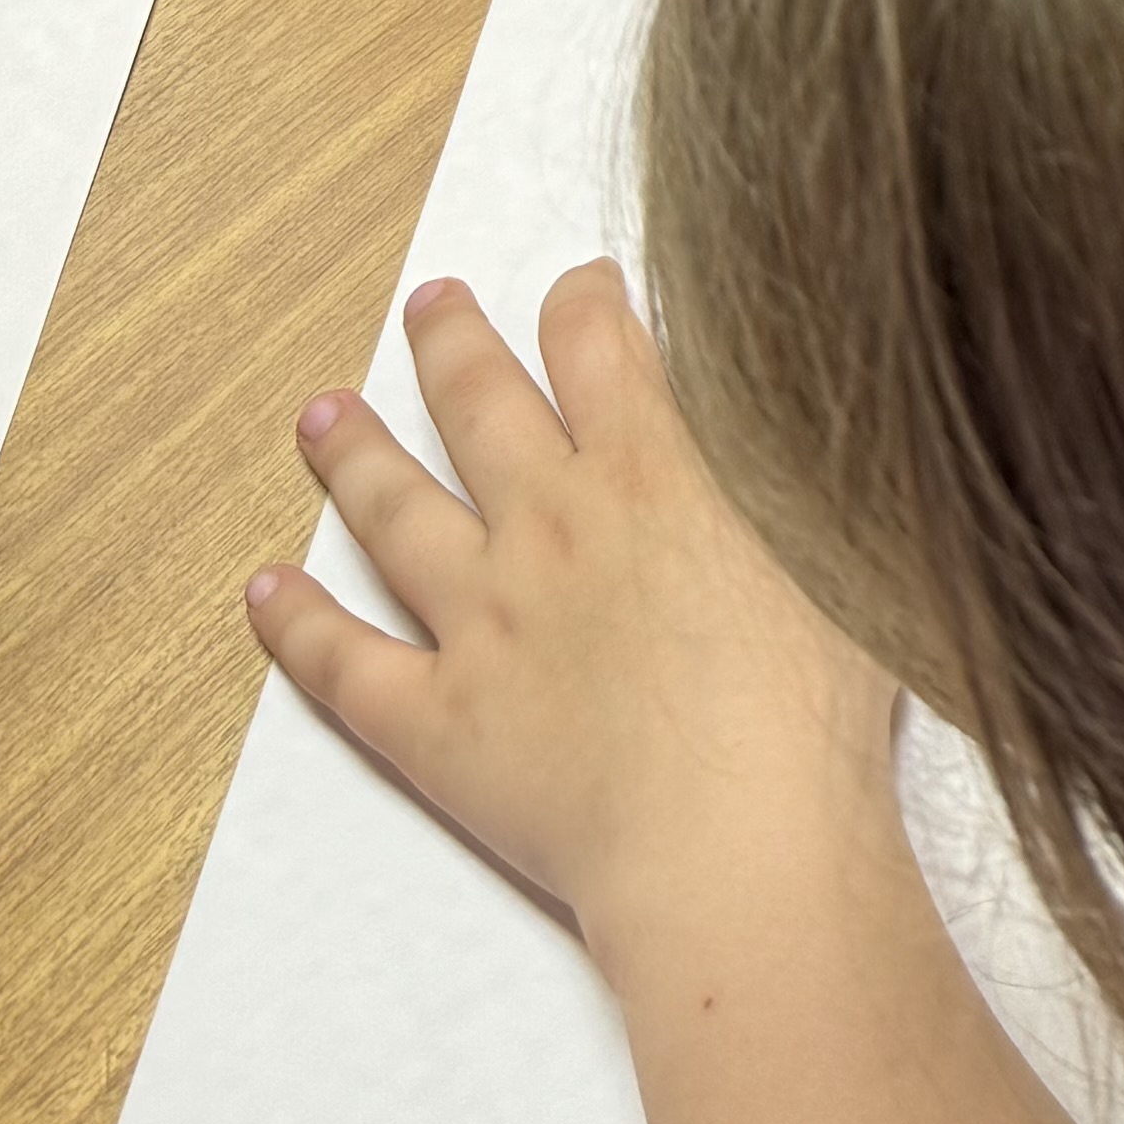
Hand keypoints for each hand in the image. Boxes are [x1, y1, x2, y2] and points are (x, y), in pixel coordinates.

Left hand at [248, 265, 895, 964]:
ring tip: (321, 417)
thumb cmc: (821, 703)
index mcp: (654, 469)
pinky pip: (344, 664)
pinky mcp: (438, 723)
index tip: (577, 285)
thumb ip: (833, 456)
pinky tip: (260, 593)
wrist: (740, 839)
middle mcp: (552, 524)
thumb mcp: (863, 541)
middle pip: (481, 404)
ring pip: (396, 514)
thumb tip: (850, 376)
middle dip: (450, 344)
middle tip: (428, 307)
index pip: (598, 344)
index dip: (583, 301)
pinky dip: (295, 626)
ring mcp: (483, 622)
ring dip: (354, 457)